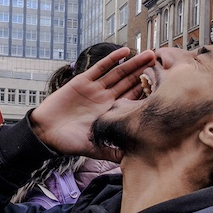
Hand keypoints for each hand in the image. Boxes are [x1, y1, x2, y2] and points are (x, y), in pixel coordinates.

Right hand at [30, 48, 155, 157]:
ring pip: (118, 72)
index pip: (133, 98)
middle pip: (129, 82)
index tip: (164, 84)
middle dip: (144, 72)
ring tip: (149, 54)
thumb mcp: (96, 148)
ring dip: (133, 63)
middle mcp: (106, 98)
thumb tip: (133, 161)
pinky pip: (100, 67)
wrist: (47, 133)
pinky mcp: (83, 81)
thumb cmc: (70, 142)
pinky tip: (124, 51)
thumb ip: (114, 152)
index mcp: (111, 112)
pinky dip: (112, 59)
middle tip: (162, 62)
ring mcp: (95, 88)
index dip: (147, 90)